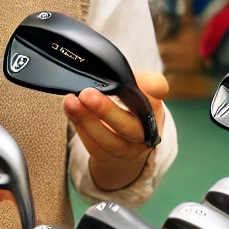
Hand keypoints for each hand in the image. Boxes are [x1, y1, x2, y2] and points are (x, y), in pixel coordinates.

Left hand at [63, 70, 167, 191]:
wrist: (125, 134)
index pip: (157, 90)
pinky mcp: (109, 157)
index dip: (149, 85)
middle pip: (130, 126)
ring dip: (87, 121)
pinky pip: (95, 148)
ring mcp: (129, 148)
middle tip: (86, 94)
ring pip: (110, 141)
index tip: (134, 79)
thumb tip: (121, 72)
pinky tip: (71, 114)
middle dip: (106, 110)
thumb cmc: (129, 103)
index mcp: (154, 103)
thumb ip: (134, 77)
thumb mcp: (134, 85)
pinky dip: (82, 130)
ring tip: (70, 102)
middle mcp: (147, 130)